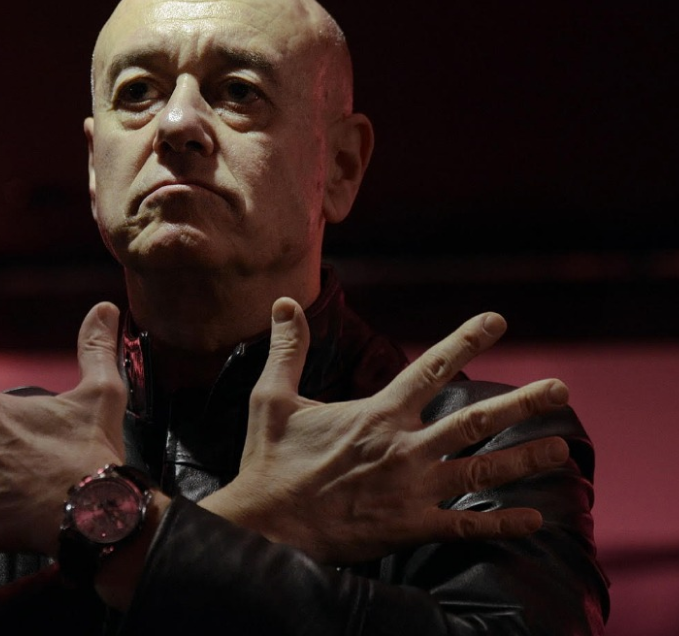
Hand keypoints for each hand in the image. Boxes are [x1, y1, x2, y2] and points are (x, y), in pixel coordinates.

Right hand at [200, 298, 570, 564]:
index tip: (498, 321)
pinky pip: (466, 525)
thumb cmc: (270, 462)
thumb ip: (288, 349)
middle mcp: (404, 448)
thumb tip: (285, 303)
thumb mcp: (273, 398)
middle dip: (522, 404)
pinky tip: (534, 519)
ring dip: (525, 459)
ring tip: (563, 450)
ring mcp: (412, 490)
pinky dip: (502, 523)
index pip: (430, 369)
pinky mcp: (410, 527)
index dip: (466, 341)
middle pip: (475, 420)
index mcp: (377, 414)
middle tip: (561, 391)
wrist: (267, 526)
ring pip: (482, 471)